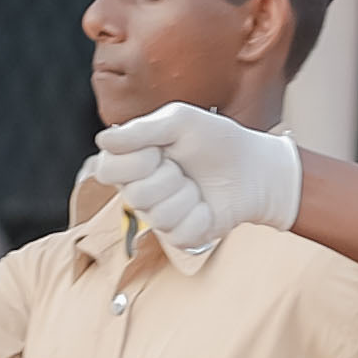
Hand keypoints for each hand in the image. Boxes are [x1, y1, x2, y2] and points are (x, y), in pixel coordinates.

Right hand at [86, 100, 299, 258]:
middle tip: (184, 167)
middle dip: (169, 177)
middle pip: (135, 195)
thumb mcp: (180, 121)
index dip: (135, 160)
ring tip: (197, 186)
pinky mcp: (179, 236)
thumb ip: (141, 130)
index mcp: (131, 161)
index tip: (160, 148)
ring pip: (158, 216)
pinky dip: (201, 217)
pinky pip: (179, 234)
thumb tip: (103, 139)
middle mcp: (138, 190)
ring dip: (188, 196)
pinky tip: (206, 206)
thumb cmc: (216, 140)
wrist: (254, 168)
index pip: (106, 169)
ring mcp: (158, 216)